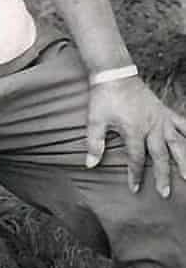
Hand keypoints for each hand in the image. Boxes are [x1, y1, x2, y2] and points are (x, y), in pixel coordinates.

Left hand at [85, 76, 185, 196]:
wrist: (115, 74)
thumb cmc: (104, 97)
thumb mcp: (95, 119)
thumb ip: (94, 143)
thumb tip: (90, 164)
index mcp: (134, 130)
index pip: (136, 158)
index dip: (135, 175)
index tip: (135, 189)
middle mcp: (152, 127)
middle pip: (160, 156)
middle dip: (162, 175)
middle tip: (164, 193)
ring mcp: (161, 119)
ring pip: (178, 143)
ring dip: (184, 161)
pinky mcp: (165, 111)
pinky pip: (183, 123)